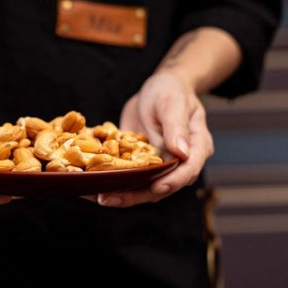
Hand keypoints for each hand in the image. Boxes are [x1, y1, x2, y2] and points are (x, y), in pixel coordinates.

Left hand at [90, 72, 213, 206]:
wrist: (158, 89)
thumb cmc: (170, 91)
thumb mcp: (172, 103)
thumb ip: (176, 127)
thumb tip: (182, 153)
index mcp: (196, 147)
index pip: (188, 169)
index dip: (173, 181)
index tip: (157, 188)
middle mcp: (179, 163)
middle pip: (161, 186)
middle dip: (135, 195)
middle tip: (108, 198)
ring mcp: (159, 167)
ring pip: (142, 187)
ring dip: (120, 194)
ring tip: (97, 196)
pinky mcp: (141, 166)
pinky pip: (128, 177)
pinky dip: (112, 183)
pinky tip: (91, 185)